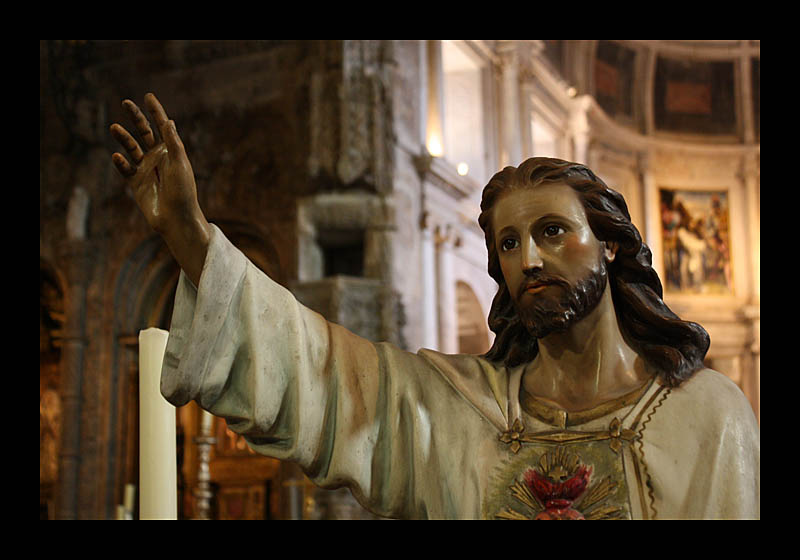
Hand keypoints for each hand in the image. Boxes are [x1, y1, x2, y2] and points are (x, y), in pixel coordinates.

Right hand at [110, 93, 203, 235]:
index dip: (156, 111)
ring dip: (123, 138)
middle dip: (136, 117)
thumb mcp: (180, 164)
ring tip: (114, 128)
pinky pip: (125, 168)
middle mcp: (158, 157)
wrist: (176, 218)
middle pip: (144, 132)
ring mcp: (146, 169)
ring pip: (131, 148)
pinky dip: (120, 162)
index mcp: (172, 152)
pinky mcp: (136, 183)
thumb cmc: (183, 191)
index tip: (149, 96)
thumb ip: (173, 143)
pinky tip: (117, 157)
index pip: (162, 127)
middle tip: (126, 102)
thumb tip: (169, 121)